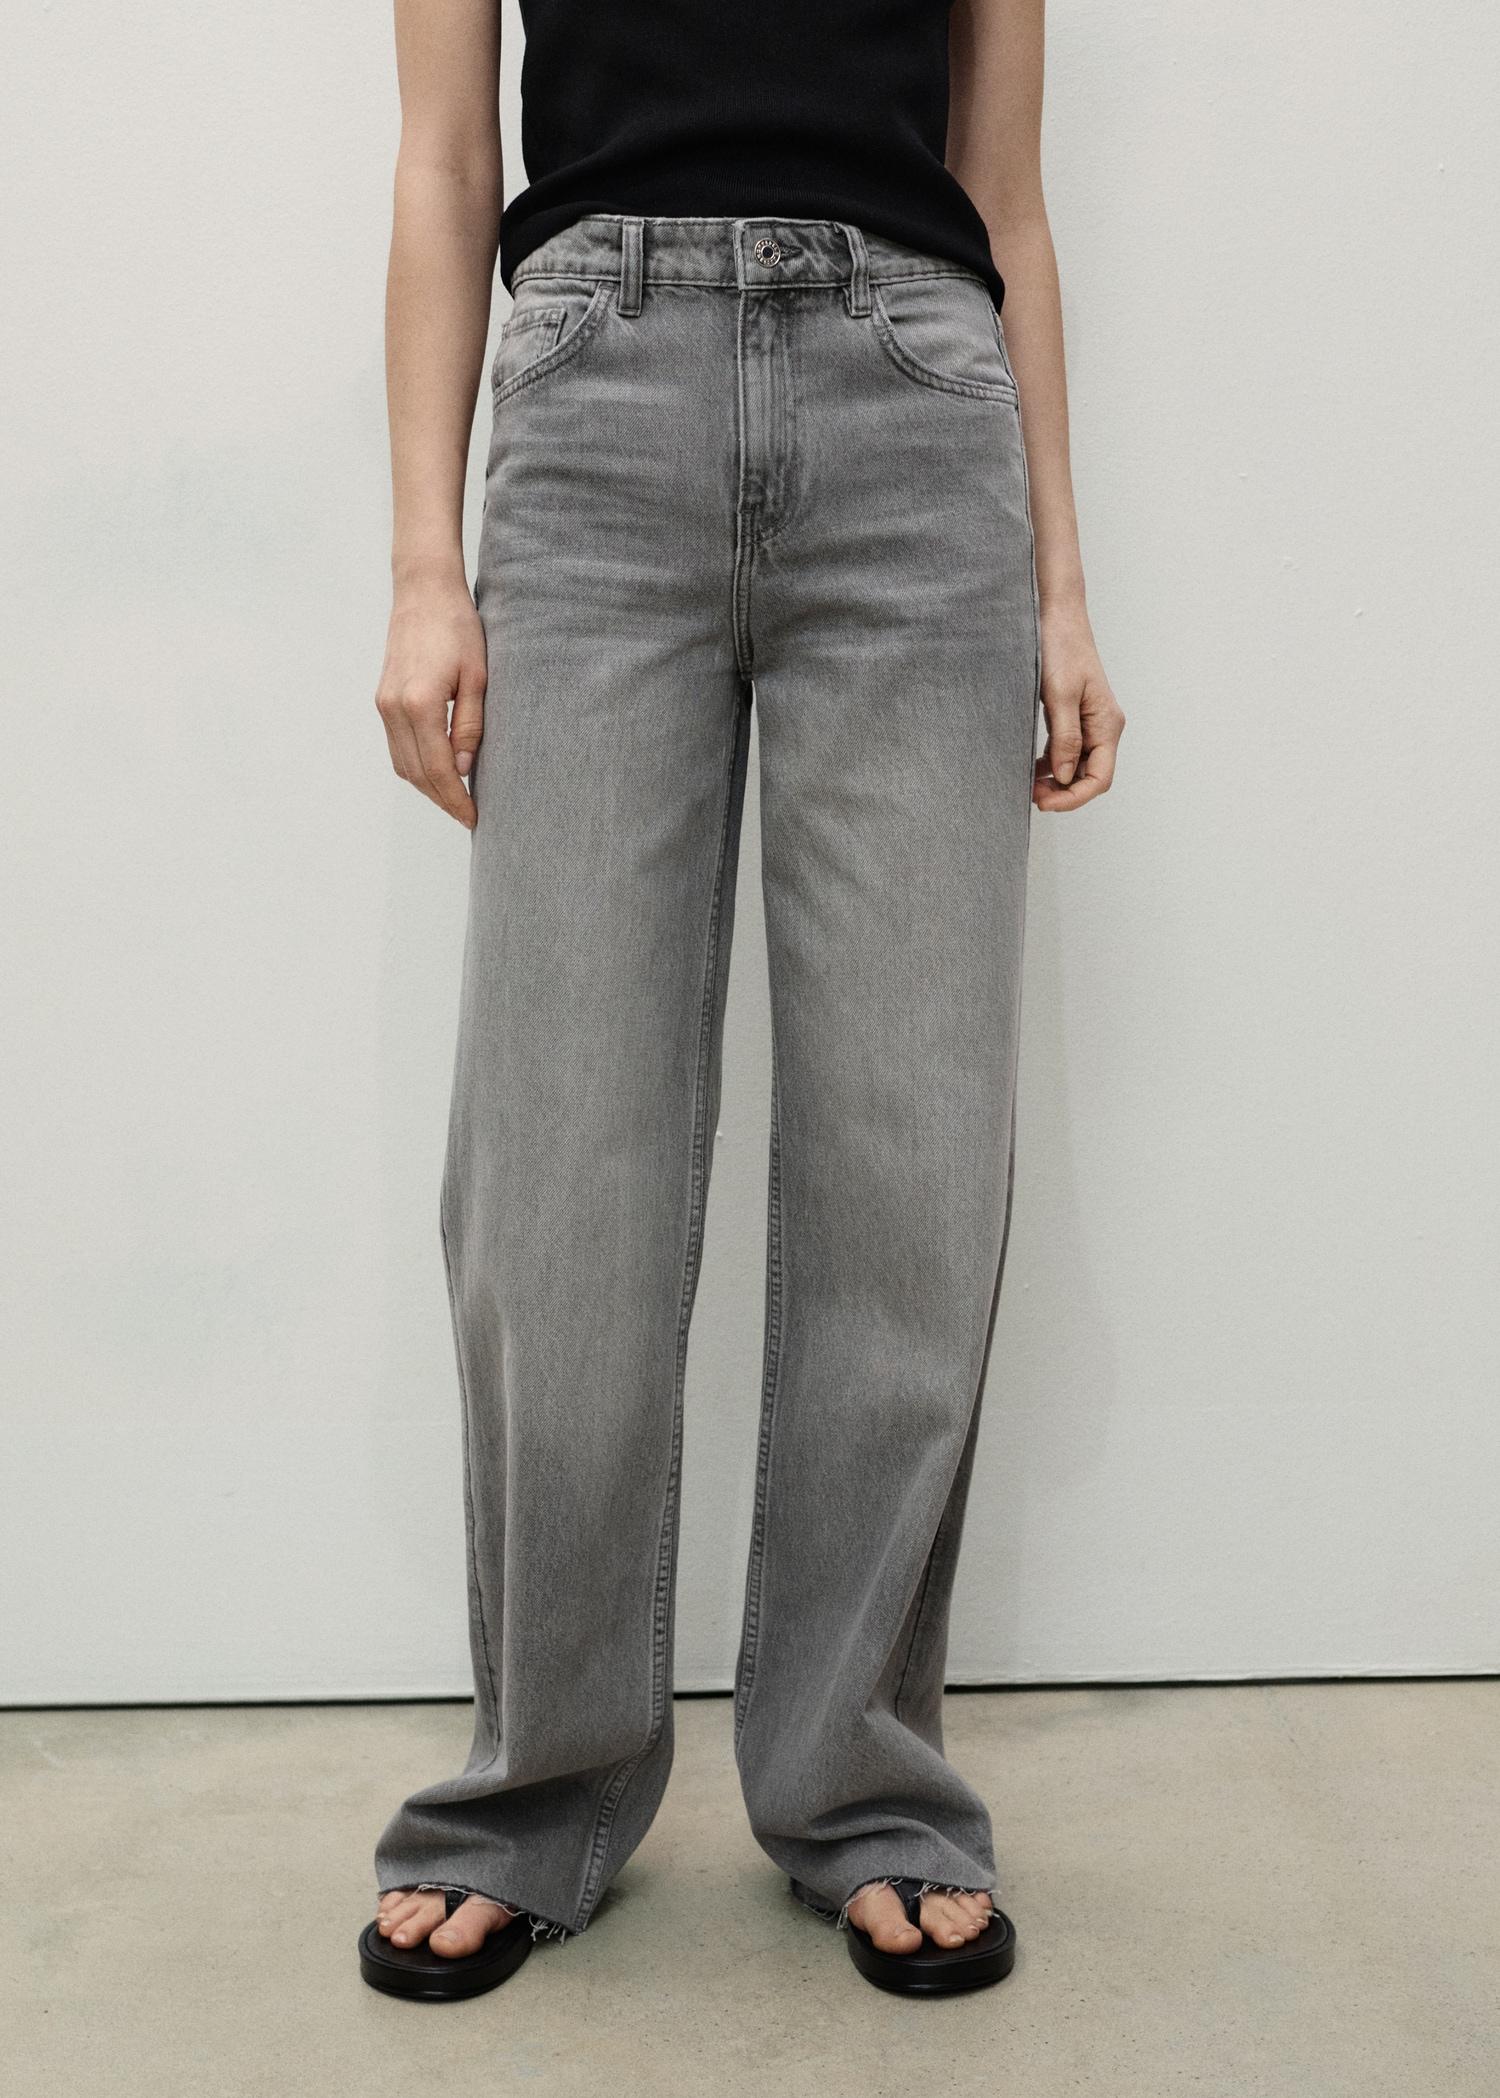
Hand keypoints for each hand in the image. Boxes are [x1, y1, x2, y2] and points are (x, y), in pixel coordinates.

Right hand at [375, 572, 486, 827]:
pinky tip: (439, 772)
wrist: (424, 592)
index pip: (438, 769)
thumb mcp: (478, 677)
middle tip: (469, 816)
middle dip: (443, 800)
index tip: (474, 818)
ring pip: (402, 764)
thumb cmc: (458, 628)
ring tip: (456, 800)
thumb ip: (470, 726)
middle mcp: (394, 708)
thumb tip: (464, 770)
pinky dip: (416, 766)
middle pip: (416, 774)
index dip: (456, 799)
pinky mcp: (383, 699)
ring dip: (428, 787)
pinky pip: (397, 747)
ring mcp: (384, 704)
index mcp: (420, 704)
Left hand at [1033, 600, 1125, 812]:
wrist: (1056, 617)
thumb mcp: (1059, 695)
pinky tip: (1031, 768)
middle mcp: (1103, 727)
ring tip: (1028, 784)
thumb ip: (1064, 738)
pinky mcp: (1074, 717)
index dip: (1074, 797)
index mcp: (1107, 724)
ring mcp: (1089, 723)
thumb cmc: (1061, 648)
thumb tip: (1063, 776)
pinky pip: (1066, 751)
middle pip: (1089, 777)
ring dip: (1055, 781)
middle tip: (1031, 795)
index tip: (1045, 802)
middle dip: (1063, 792)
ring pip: (1076, 767)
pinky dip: (1050, 764)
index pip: (1100, 778)